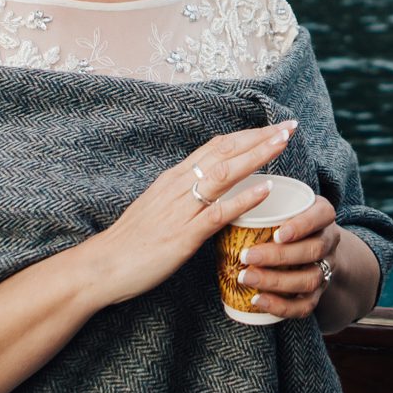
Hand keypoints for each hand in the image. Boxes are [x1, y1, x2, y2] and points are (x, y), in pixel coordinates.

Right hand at [78, 121, 297, 306]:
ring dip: (256, 156)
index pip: (217, 146)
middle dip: (259, 138)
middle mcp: (179, 185)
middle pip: (225, 151)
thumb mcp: (158, 207)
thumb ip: (183, 195)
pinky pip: (218, 212)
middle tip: (290, 127)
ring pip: (225, 174)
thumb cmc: (131, 241)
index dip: (247, 135)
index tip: (273, 127)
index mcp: (174, 178)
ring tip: (282, 144)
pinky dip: (243, 198)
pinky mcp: (183, 235)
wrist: (102, 265)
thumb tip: (209, 188)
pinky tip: (265, 189)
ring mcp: (181, 209)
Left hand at [237, 196, 341, 320]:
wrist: (314, 246)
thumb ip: (263, 198)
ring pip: (309, 279)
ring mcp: (325, 269)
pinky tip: (257, 300)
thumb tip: (223, 195)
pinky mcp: (318, 293)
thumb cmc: (288, 218)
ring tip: (245, 278)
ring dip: (276, 281)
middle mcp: (329, 241)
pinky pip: (305, 306)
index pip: (321, 216)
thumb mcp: (285, 201)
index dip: (302, 226)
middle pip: (313, 250)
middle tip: (246, 257)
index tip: (277, 233)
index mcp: (323, 215)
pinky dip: (281, 306)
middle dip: (279, 256)